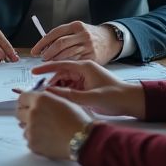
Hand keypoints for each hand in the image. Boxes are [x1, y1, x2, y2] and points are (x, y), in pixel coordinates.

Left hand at [16, 89, 92, 160]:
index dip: (26, 101)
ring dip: (32, 128)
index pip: (22, 97)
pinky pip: (29, 139)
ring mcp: (31, 129)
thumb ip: (51, 95)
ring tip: (48, 130)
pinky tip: (49, 139)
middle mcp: (32, 113)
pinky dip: (36, 139)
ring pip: (24, 127)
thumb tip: (42, 92)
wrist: (85, 140)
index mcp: (40, 99)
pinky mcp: (32, 144)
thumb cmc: (79, 119)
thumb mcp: (66, 99)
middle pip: (19, 112)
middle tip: (39, 118)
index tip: (30, 104)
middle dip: (26, 114)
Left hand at [30, 21, 119, 62]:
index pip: (55, 33)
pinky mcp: (92, 57)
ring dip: (55, 61)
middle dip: (47, 53)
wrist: (110, 40)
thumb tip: (44, 46)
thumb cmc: (90, 36)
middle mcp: (82, 35)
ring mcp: (88, 46)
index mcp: (76, 26)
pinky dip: (65, 66)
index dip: (42, 43)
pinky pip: (75, 63)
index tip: (34, 51)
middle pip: (59, 44)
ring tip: (49, 64)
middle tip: (41, 58)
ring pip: (66, 55)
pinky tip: (60, 68)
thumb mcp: (77, 30)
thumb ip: (63, 36)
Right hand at [30, 60, 145, 118]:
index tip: (33, 71)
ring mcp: (86, 78)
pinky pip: (71, 87)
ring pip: (65, 81)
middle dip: (50, 81)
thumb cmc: (115, 97)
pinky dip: (64, 92)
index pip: (61, 64)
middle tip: (39, 91)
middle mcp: (84, 70)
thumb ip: (70, 95)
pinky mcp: (87, 87)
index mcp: (85, 67)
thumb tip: (51, 93)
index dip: (46, 68)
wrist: (132, 101)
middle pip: (61, 73)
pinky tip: (59, 99)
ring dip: (57, 88)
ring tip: (48, 97)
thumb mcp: (91, 98)